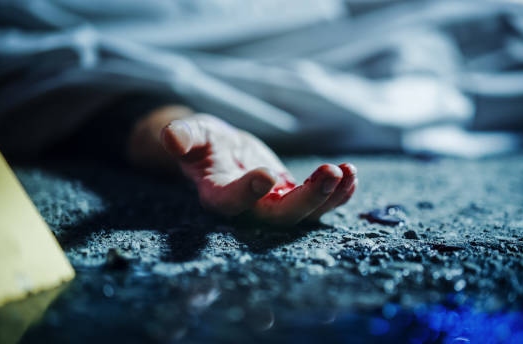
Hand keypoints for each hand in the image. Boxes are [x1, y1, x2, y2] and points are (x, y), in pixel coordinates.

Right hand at [160, 114, 356, 223]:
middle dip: (308, 199)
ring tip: (348, 171)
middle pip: (279, 217)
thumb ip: (183, 136)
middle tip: (330, 173)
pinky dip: (338, 194)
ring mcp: (274, 206)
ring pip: (305, 214)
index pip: (231, 201)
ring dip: (330, 196)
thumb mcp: (193, 133)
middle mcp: (249, 209)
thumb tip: (171, 136)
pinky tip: (352, 175)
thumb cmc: (204, 142)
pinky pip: (319, 204)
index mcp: (217, 194)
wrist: (222, 151)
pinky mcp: (292, 199)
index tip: (267, 175)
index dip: (248, 193)